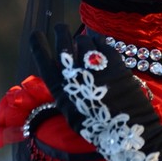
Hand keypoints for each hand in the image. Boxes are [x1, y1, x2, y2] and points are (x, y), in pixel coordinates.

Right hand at [30, 25, 161, 160]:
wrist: (126, 132)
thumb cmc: (97, 126)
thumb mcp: (72, 111)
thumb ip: (64, 90)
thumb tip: (61, 71)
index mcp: (62, 90)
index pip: (44, 60)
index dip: (38, 45)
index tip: (35, 34)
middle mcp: (76, 75)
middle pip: (63, 43)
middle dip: (60, 32)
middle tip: (59, 28)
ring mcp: (95, 66)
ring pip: (83, 40)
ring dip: (82, 40)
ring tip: (84, 44)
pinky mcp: (113, 61)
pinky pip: (101, 42)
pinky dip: (98, 41)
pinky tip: (98, 45)